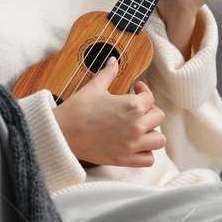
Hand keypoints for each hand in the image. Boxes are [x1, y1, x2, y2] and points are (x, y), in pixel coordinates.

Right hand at [50, 56, 165, 167]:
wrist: (62, 133)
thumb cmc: (77, 110)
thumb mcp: (94, 88)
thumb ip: (108, 74)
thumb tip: (114, 61)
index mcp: (132, 106)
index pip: (150, 97)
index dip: (143, 90)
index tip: (137, 89)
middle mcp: (137, 126)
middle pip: (158, 117)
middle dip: (149, 110)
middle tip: (138, 108)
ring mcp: (132, 145)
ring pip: (159, 140)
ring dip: (153, 132)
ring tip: (142, 128)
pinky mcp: (124, 159)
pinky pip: (148, 160)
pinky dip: (146, 153)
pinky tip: (137, 145)